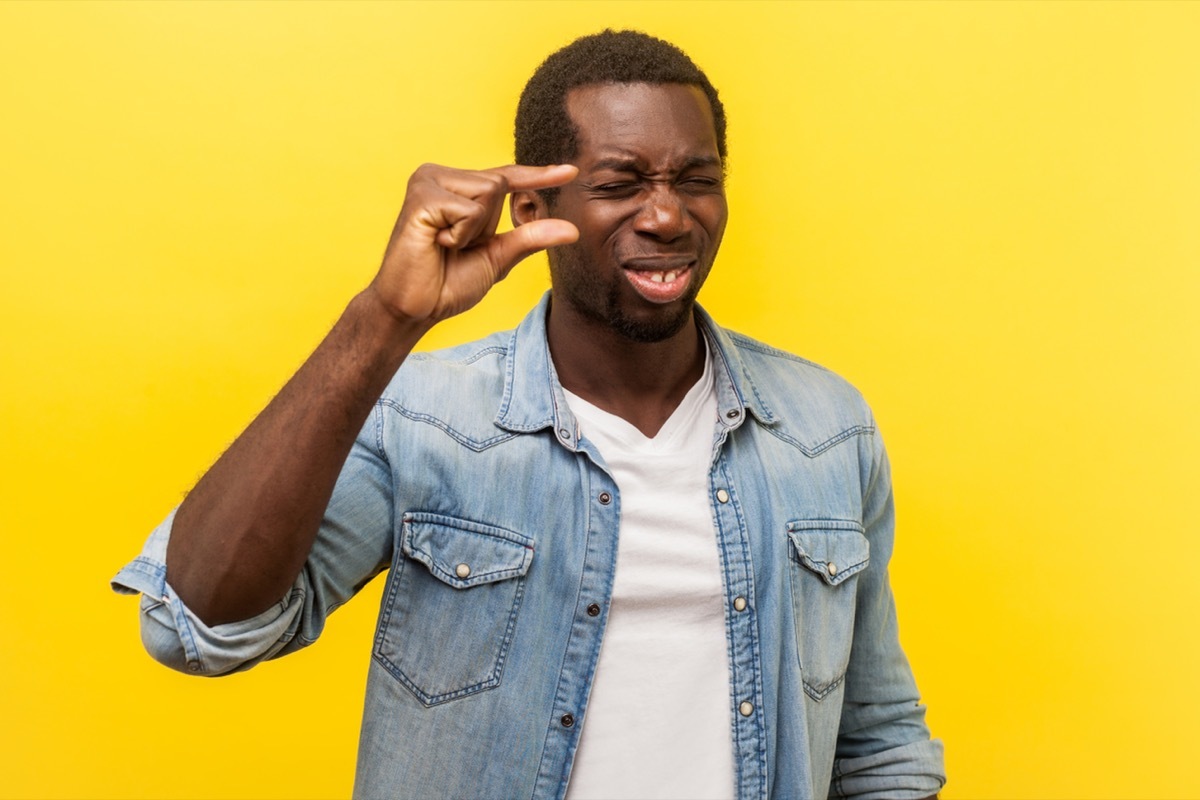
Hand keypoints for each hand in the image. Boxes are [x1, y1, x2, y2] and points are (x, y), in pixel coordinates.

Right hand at [371, 163, 577, 323]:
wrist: (413, 308)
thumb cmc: (447, 283)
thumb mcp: (498, 257)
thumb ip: (530, 238)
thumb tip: (572, 230)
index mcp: (458, 187)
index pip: (506, 177)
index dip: (539, 175)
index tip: (572, 172)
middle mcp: (440, 175)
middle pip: (499, 182)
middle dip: (488, 225)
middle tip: (454, 247)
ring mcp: (427, 181)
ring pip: (487, 192)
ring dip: (473, 231)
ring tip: (443, 245)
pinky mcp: (421, 196)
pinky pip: (468, 210)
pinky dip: (460, 235)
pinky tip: (435, 244)